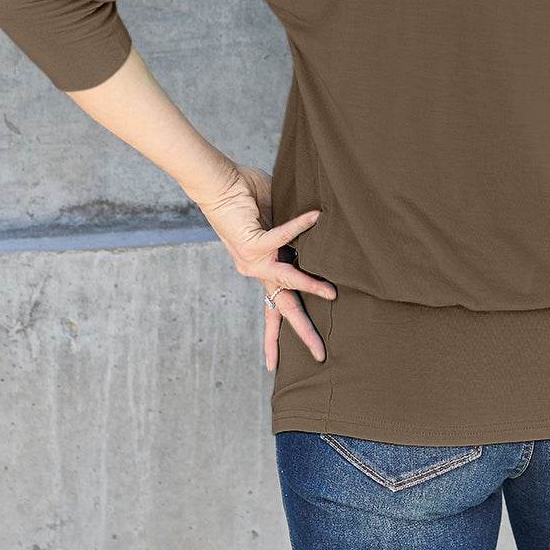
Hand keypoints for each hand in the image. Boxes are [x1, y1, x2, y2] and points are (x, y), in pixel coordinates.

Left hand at [190, 161, 336, 370]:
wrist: (218, 184)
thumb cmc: (244, 197)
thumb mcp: (274, 219)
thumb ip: (291, 232)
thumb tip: (318, 228)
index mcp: (260, 269)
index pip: (271, 307)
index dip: (275, 336)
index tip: (275, 364)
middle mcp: (255, 270)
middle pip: (280, 309)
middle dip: (301, 333)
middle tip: (319, 356)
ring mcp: (253, 259)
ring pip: (287, 281)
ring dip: (310, 286)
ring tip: (332, 293)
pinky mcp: (253, 242)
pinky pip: (282, 238)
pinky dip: (300, 227)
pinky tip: (315, 217)